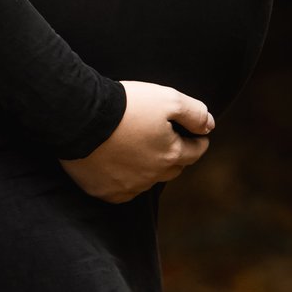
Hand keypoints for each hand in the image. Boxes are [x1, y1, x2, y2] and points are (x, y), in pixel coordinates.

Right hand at [58, 81, 214, 202]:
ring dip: (150, 167)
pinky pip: (123, 191)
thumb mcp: (167, 98)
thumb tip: (209, 125)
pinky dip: (126, 180)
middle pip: (174, 168)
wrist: (81, 118)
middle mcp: (153, 177)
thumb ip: (194, 112)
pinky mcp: (106, 192)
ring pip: (149, 180)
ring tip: (141, 149)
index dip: (198, 139)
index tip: (197, 134)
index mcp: (171, 155)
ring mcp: (128, 187)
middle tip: (170, 140)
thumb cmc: (126, 105)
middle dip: (177, 154)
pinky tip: (120, 166)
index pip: (195, 151)